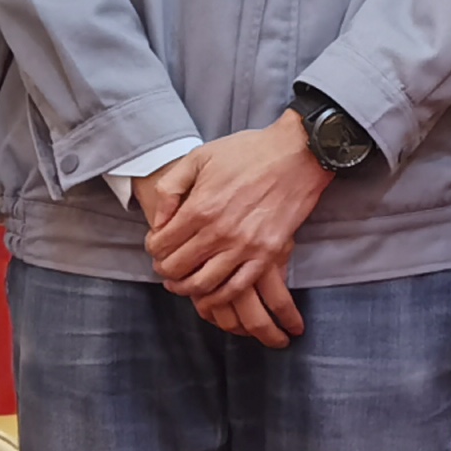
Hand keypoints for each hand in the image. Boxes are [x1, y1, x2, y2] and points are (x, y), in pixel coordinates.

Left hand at [142, 113, 328, 346]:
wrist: (297, 155)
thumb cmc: (248, 153)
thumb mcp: (199, 157)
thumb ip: (170, 188)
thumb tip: (158, 219)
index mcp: (200, 208)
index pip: (161, 245)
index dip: (153, 247)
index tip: (157, 243)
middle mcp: (219, 232)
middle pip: (177, 268)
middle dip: (164, 270)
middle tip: (165, 265)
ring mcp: (245, 247)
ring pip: (203, 284)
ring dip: (186, 288)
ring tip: (182, 282)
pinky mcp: (267, 254)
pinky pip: (237, 287)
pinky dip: (218, 297)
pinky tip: (211, 293)